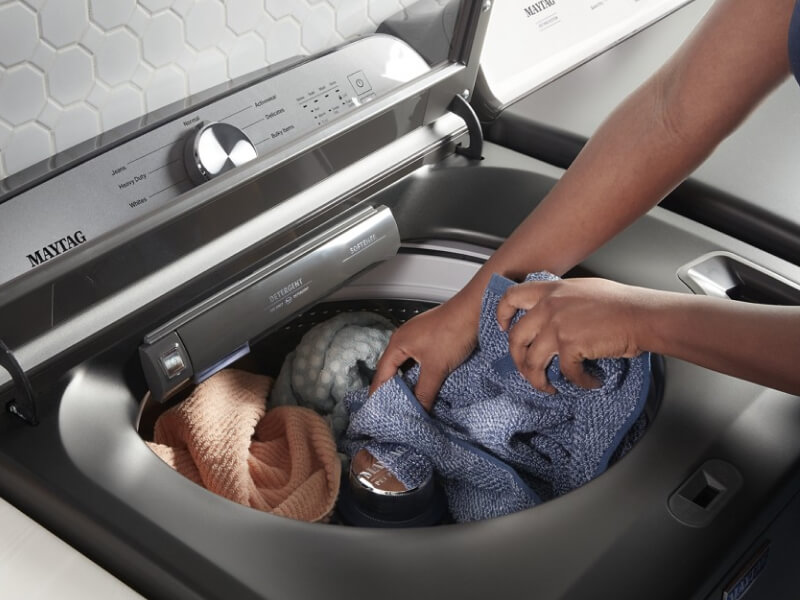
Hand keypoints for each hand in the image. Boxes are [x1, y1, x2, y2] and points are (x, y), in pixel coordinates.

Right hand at [370, 298, 478, 409]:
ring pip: (408, 365)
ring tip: (411, 400)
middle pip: (393, 369)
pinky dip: (420, 373)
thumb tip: (418, 410)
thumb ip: (424, 392)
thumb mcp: (436, 368)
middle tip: (394, 410)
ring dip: (409, 381)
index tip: (376, 410)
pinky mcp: (431, 337)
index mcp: (398, 343)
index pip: (381, 374)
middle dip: (393, 389)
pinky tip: (427, 383)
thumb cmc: (453, 330)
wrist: (475, 310)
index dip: (378, 393)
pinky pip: (419, 359)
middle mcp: (404, 338)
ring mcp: (418, 337)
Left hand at [496, 278, 649, 391]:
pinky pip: (564, 372)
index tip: (503, 328)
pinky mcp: (570, 345)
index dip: (501, 315)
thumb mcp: (583, 290)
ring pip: (531, 361)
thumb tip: (552, 317)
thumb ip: (561, 300)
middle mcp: (549, 306)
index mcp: (551, 291)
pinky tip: (588, 381)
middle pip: (515, 338)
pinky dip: (578, 382)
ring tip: (548, 387)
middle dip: (518, 360)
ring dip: (538, 380)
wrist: (642, 315)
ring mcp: (557, 325)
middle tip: (527, 370)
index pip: (512, 297)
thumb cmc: (621, 304)